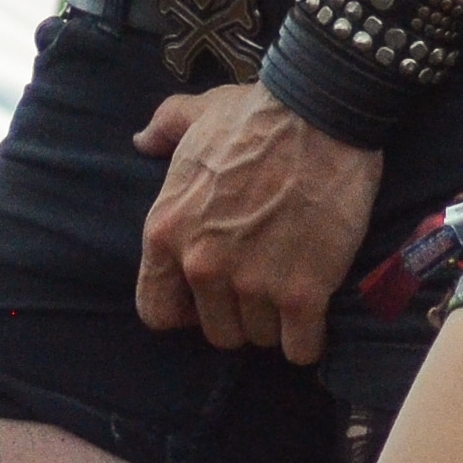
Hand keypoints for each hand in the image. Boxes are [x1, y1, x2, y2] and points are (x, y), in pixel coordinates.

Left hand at [133, 81, 382, 364]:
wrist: (321, 113)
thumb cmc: (258, 113)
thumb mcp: (200, 113)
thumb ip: (165, 128)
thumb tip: (141, 140)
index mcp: (166, 230)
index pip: (156, 310)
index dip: (184, 308)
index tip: (208, 294)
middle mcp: (202, 265)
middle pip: (217, 331)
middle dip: (239, 312)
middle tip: (263, 279)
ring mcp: (252, 283)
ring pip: (260, 338)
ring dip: (276, 319)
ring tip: (292, 281)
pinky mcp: (302, 295)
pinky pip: (300, 349)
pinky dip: (309, 337)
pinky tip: (316, 307)